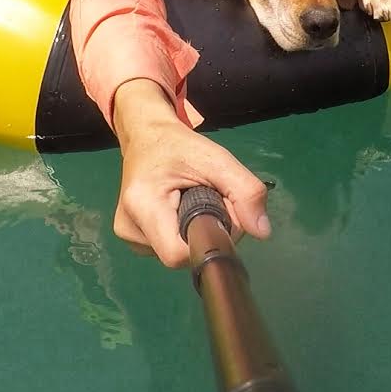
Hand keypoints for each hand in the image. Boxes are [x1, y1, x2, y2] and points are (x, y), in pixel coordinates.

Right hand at [111, 79, 269, 266]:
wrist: (146, 136)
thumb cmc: (178, 146)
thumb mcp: (216, 159)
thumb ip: (245, 191)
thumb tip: (262, 232)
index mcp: (142, 205)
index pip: (179, 253)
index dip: (208, 239)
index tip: (219, 210)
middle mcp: (127, 228)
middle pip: (181, 255)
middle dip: (205, 233)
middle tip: (208, 199)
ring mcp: (127, 236)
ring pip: (177, 254)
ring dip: (194, 233)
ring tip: (191, 200)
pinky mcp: (132, 239)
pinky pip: (168, 248)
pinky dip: (182, 233)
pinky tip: (179, 210)